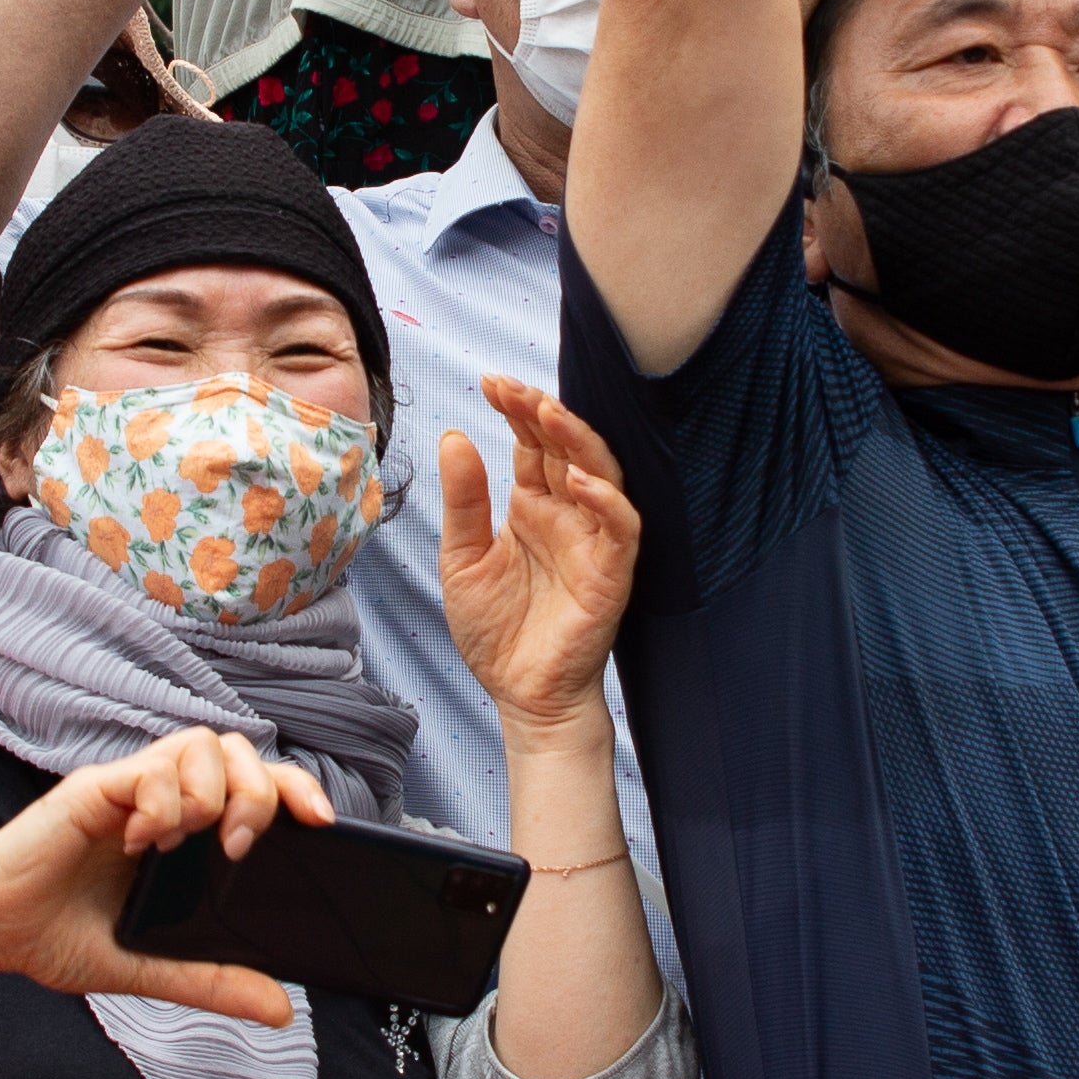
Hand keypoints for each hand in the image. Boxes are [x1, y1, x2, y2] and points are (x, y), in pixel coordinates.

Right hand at [0, 726, 311, 1026]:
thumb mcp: (149, 969)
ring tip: (190, 842)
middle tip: (241, 847)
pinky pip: (147, 770)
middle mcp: (160, 801)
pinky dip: (160, 803)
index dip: (295, 790)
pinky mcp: (93, 790)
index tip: (323, 823)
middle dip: (261, 791)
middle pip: (239, 749)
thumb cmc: (55, 936)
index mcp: (182, 832)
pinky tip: (142, 843)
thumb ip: (211, 981)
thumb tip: (279, 1010)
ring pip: (200, 744)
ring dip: (211, 792)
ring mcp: (128, 790)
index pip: (255, 783)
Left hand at [435, 380, 640, 738]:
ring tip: (547, 413)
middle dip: (544, 413)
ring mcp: (592, 541)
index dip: (517, 410)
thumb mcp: (462, 558)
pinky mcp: (612, 573)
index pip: (532, 445)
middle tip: (514, 388)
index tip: (490, 383)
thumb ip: (464, 500)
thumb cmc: (495, 631)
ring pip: (603, 474)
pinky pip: (622, 527)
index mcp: (532, 507)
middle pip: (567, 448)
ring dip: (579, 441)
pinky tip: (577, 481)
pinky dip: (606, 500)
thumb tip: (456, 435)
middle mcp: (567, 515)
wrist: (519, 695)